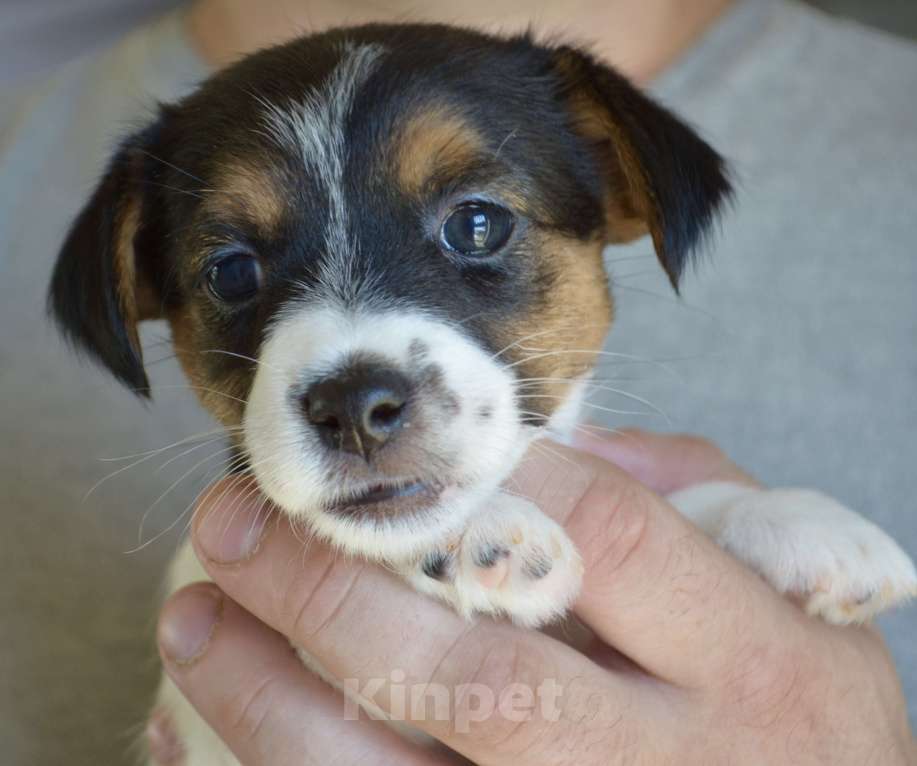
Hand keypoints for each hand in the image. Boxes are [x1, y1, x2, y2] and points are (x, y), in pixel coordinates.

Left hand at [152, 431, 915, 764]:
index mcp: (752, 665)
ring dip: (267, 697)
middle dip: (330, 585)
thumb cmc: (809, 726)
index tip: (404, 448)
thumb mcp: (798, 603)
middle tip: (236, 518)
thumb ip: (692, 508)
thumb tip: (562, 444)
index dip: (489, 477)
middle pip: (467, 666)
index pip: (601, 536)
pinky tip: (197, 740)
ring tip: (193, 617)